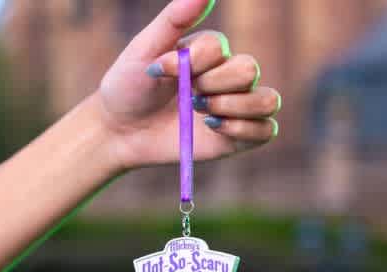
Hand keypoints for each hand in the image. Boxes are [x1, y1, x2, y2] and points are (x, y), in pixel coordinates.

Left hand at [97, 0, 279, 171]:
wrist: (118, 132)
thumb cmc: (128, 88)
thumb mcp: (143, 50)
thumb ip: (174, 19)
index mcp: (208, 52)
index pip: (220, 48)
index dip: (192, 63)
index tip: (160, 72)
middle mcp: (227, 76)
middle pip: (249, 70)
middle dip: (212, 86)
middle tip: (187, 97)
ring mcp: (235, 107)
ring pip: (268, 101)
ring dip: (232, 108)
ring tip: (202, 115)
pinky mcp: (236, 137)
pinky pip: (267, 130)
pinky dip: (244, 130)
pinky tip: (212, 128)